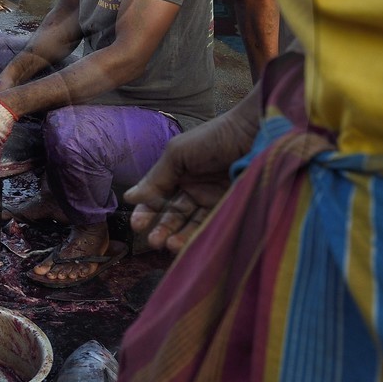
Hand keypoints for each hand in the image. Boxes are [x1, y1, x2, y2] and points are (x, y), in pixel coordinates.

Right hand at [123, 90, 261, 251]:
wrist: (252, 136)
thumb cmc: (212, 139)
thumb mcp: (177, 154)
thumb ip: (155, 178)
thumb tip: (130, 197)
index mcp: (178, 172)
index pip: (157, 197)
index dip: (146, 212)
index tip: (137, 226)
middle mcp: (194, 187)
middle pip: (172, 214)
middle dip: (161, 228)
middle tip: (153, 242)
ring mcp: (211, 199)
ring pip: (190, 223)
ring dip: (176, 236)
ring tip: (166, 245)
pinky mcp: (228, 208)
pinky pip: (209, 226)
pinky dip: (195, 236)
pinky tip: (183, 243)